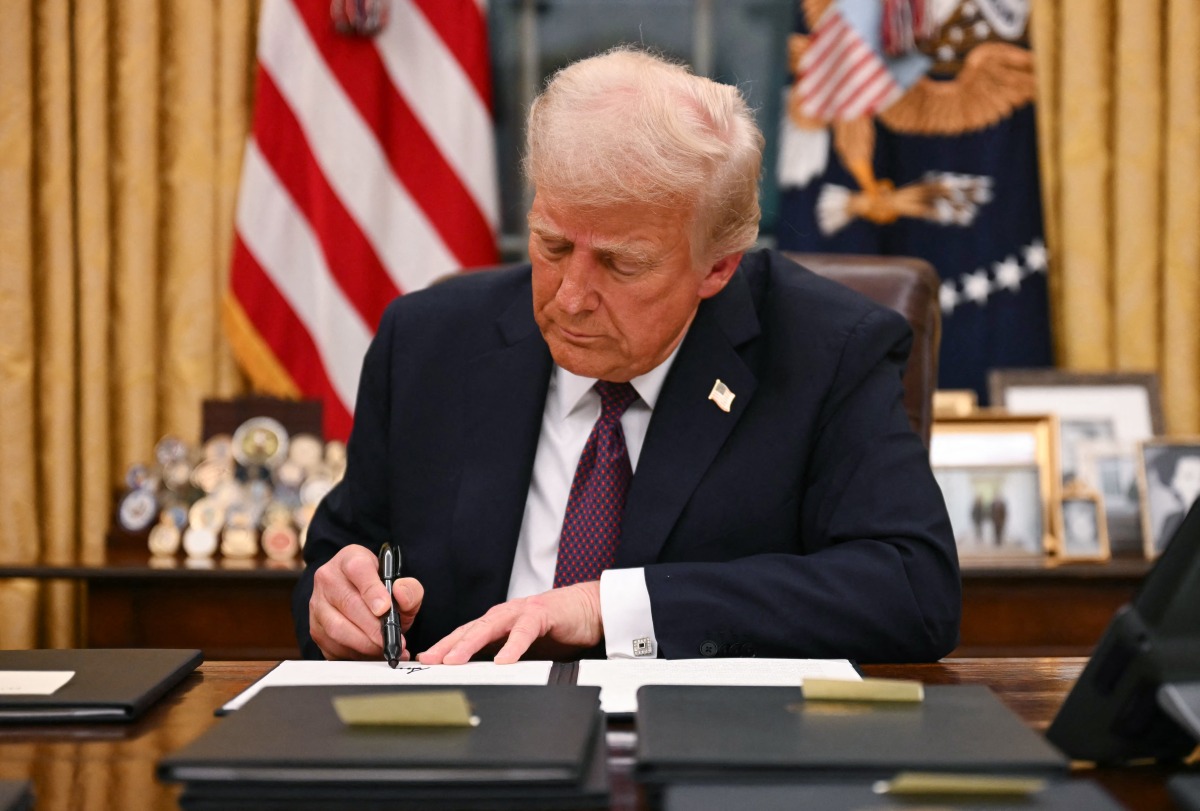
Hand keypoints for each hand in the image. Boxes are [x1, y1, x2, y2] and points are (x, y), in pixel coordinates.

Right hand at [309, 544, 423, 660]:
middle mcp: (328, 578)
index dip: (372, 590)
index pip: (357, 569)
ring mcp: (318, 604)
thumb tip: (401, 594)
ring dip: (364, 644)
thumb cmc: (382, 591)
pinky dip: (354, 654)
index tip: (385, 608)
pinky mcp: (315, 628)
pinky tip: (371, 654)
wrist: (361, 600)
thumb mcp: (402, 585)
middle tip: (392, 639)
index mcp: (350, 559)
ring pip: (337, 628)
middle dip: (373, 627)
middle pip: (348, 603)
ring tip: (384, 648)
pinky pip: (332, 646)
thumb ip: (410, 589)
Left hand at [418, 581, 602, 664]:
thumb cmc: (555, 627)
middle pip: (470, 629)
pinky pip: (524, 631)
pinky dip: (513, 646)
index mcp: (498, 622)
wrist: (588, 608)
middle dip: (447, 645)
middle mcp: (505, 614)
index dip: (443, 646)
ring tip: (454, 660)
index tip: (423, 661)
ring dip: (470, 643)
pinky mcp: (543, 614)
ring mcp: (522, 611)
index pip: (465, 634)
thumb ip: (503, 656)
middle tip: (429, 660)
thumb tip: (479, 678)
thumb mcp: (522, 647)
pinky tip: (504, 659)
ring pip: (490, 626)